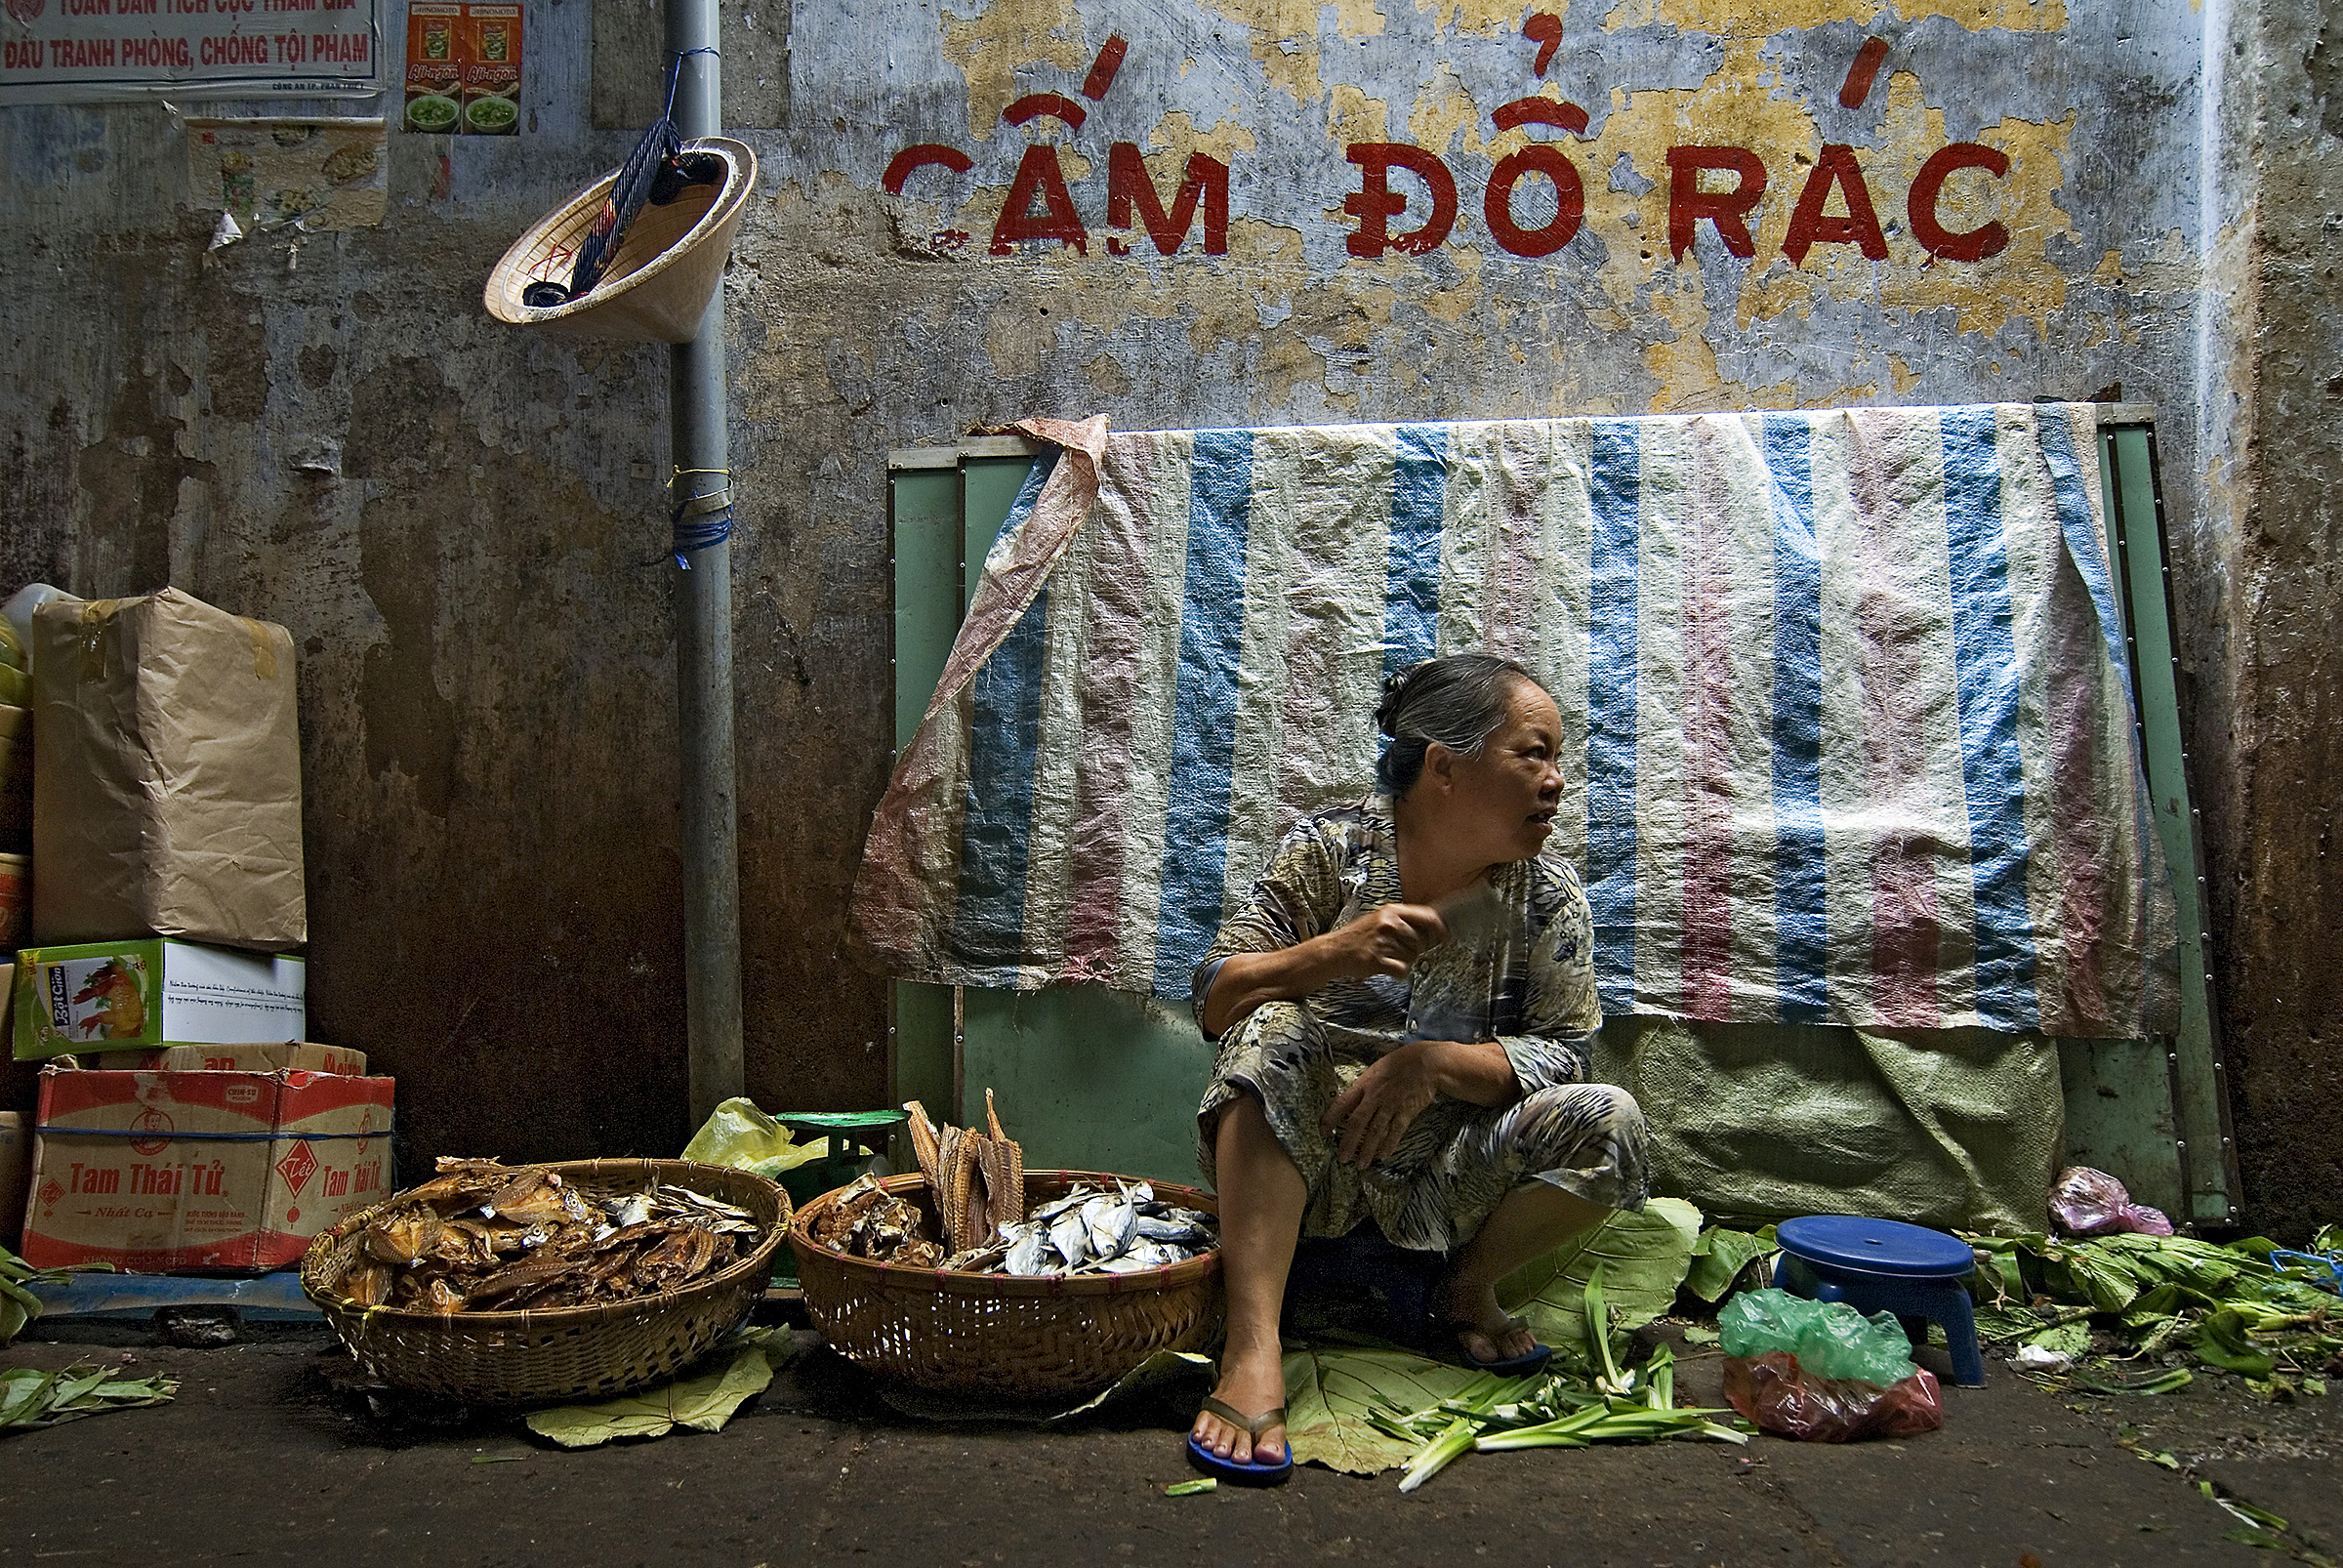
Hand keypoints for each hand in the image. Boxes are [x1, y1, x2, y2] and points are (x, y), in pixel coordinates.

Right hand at [1319, 902, 1447, 983]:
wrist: (1335, 951)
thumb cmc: (1359, 936)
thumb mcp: (1380, 919)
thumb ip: (1404, 920)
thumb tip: (1434, 925)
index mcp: (1392, 911)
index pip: (1428, 917)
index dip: (1440, 929)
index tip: (1444, 937)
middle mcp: (1389, 923)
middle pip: (1422, 940)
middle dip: (1417, 949)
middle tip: (1402, 950)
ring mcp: (1383, 941)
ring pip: (1412, 956)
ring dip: (1405, 961)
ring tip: (1389, 956)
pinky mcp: (1378, 960)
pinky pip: (1402, 970)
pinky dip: (1398, 972)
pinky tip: (1387, 967)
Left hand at [1322, 1041, 1443, 1165]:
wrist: (1427, 1062)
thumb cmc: (1400, 1063)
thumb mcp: (1376, 1069)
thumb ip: (1364, 1086)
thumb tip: (1352, 1103)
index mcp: (1364, 1084)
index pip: (1342, 1103)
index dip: (1331, 1118)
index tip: (1322, 1132)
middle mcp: (1375, 1096)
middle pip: (1357, 1122)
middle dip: (1348, 1142)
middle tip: (1342, 1158)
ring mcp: (1391, 1105)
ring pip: (1375, 1131)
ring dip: (1367, 1149)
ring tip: (1361, 1164)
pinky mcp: (1407, 1111)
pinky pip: (1396, 1131)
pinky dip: (1389, 1144)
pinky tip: (1383, 1155)